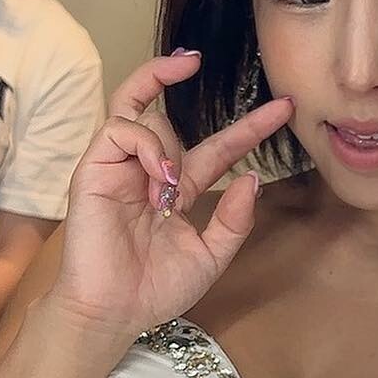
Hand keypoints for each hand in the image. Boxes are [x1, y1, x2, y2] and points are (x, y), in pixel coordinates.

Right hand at [48, 50, 293, 344]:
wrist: (115, 312)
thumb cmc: (155, 289)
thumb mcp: (210, 255)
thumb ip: (234, 220)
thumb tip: (252, 178)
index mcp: (178, 189)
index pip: (218, 148)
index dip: (249, 128)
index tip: (283, 109)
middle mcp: (148, 171)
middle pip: (166, 112)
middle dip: (184, 83)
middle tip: (206, 66)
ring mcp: (119, 167)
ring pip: (139, 111)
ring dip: (166, 143)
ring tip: (171, 187)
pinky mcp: (93, 170)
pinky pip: (118, 129)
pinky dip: (145, 144)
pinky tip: (158, 177)